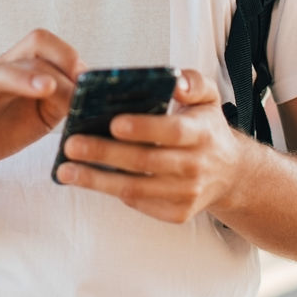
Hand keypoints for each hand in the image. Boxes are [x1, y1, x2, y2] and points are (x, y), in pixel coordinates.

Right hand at [0, 29, 81, 187]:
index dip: (67, 56)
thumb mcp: (45, 115)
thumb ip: (65, 98)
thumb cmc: (7, 130)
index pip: (43, 43)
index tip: (85, 81)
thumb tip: (90, 88)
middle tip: (75, 83)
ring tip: (47, 87)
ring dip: (25, 78)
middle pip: (28, 49)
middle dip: (56, 63)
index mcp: (21, 68)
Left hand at [54, 69, 243, 223]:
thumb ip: (193, 82)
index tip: (114, 123)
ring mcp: (187, 193)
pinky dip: (111, 192)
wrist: (230, 173)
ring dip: (97, 180)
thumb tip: (175, 82)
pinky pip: (139, 204)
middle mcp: (196, 166)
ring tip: (66, 170)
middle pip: (145, 162)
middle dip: (105, 154)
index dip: (144, 129)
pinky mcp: (177, 214)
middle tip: (71, 144)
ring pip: (135, 189)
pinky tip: (87, 180)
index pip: (174, 131)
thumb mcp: (209, 97)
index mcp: (202, 133)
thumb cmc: (207, 128)